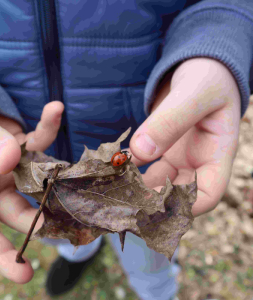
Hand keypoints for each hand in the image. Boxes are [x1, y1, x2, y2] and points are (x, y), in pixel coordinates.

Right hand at [0, 93, 62, 282]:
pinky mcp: (28, 147)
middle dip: (39, 219)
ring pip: (37, 182)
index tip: (25, 274)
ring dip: (54, 179)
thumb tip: (8, 162)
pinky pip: (42, 140)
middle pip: (18, 211)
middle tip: (63, 221)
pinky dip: (49, 127)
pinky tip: (55, 109)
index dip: (0, 254)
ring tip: (73, 179)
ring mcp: (14, 168)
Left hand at [129, 58, 240, 216]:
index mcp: (217, 154)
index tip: (151, 204)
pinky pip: (145, 167)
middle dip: (152, 200)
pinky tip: (114, 166)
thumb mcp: (195, 93)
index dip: (183, 206)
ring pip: (158, 184)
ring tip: (114, 186)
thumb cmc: (207, 77)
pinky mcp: (162, 150)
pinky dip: (130, 170)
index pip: (207, 194)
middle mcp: (198, 162)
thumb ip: (170, 120)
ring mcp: (179, 158)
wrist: (198, 69)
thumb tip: (140, 152)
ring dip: (137, 188)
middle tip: (123, 198)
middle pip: (178, 195)